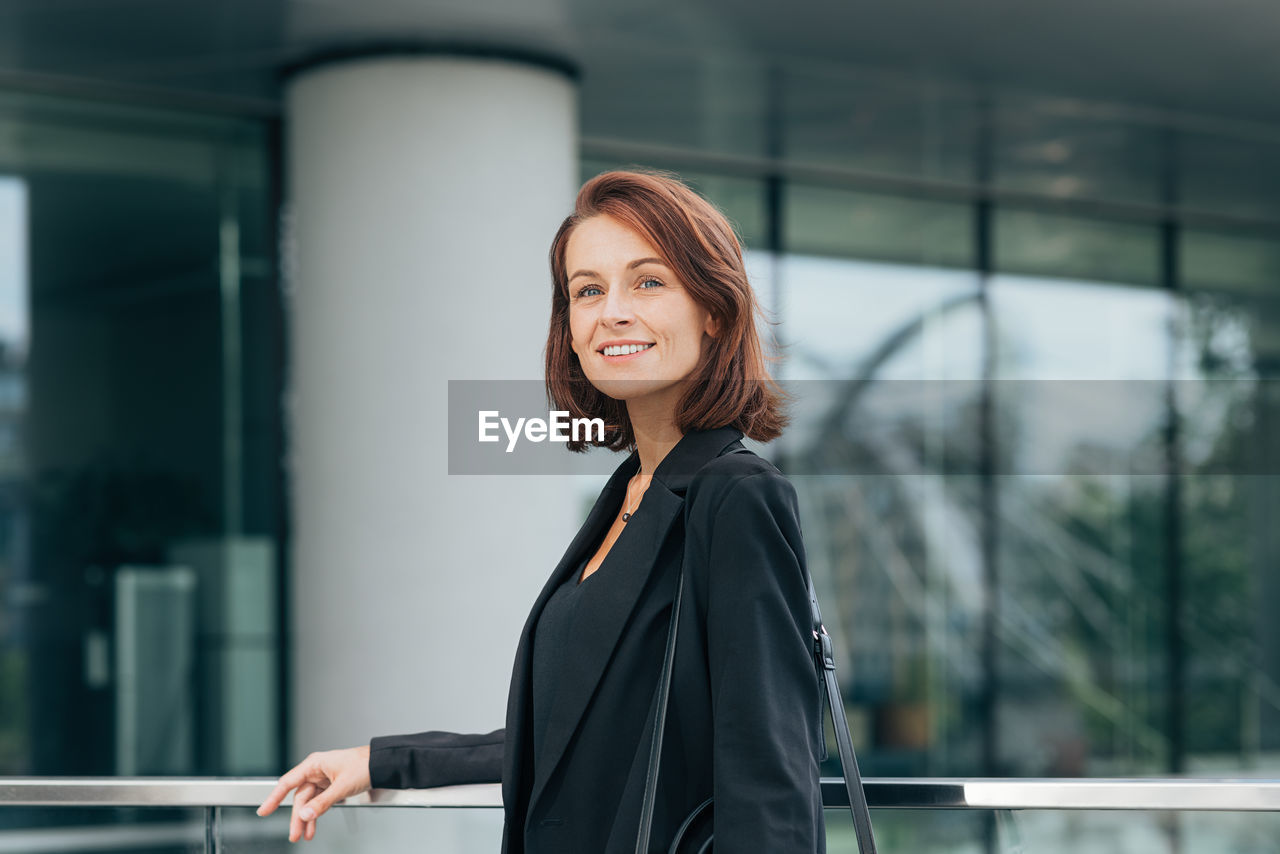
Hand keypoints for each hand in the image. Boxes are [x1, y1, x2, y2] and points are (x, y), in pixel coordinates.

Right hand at [257, 745, 371, 841]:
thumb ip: (323, 802)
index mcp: (315, 764)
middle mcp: (316, 770)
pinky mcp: (331, 786)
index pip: (288, 782)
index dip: (274, 798)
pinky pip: (319, 802)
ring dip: (307, 819)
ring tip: (304, 835)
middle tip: (294, 834)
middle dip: (297, 817)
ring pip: (309, 802)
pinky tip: (313, 827)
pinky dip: (317, 814)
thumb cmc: (364, 765)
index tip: (263, 811)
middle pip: (300, 797)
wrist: (382, 764)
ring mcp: (324, 779)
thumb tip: (306, 814)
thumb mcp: (342, 786)